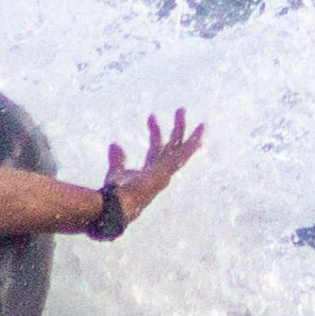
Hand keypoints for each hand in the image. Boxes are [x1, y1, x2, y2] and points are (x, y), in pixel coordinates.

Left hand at [104, 108, 204, 223]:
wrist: (118, 206)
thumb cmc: (116, 195)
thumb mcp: (117, 172)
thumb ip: (117, 159)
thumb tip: (114, 144)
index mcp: (150, 173)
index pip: (156, 149)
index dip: (155, 132)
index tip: (151, 116)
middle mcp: (161, 173)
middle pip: (173, 146)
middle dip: (177, 128)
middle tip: (181, 109)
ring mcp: (165, 173)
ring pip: (179, 148)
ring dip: (183, 129)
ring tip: (187, 112)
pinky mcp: (167, 172)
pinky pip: (182, 157)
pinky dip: (192, 147)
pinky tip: (200, 136)